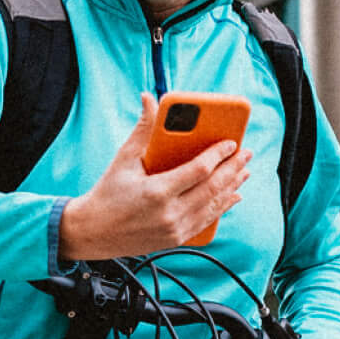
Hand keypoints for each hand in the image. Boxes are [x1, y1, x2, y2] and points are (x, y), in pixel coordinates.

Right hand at [57, 93, 250, 260]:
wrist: (93, 231)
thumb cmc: (107, 192)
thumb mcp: (124, 159)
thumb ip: (143, 129)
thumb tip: (150, 99)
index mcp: (156, 192)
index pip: (199, 171)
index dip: (218, 155)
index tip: (231, 142)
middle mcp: (169, 214)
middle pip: (213, 188)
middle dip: (233, 168)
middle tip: (246, 153)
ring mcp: (175, 230)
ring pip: (214, 206)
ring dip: (232, 187)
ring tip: (245, 171)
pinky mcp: (176, 239)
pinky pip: (207, 222)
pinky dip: (222, 207)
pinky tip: (233, 196)